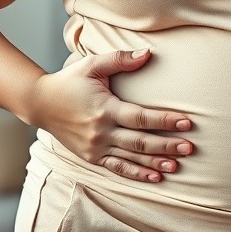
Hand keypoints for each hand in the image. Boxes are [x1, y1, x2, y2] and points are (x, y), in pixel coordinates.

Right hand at [29, 48, 193, 181]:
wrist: (41, 104)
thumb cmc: (70, 81)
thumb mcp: (92, 65)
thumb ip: (121, 60)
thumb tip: (149, 54)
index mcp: (104, 109)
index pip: (141, 117)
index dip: (165, 121)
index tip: (186, 123)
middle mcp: (101, 132)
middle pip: (140, 141)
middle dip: (167, 145)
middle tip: (190, 147)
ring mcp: (96, 147)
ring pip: (132, 158)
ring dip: (156, 162)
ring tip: (178, 165)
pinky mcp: (92, 157)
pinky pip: (118, 168)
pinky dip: (137, 174)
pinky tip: (156, 177)